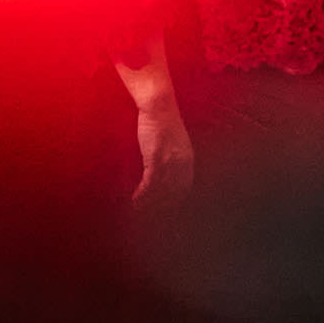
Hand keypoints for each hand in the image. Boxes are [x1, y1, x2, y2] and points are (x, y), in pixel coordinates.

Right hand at [132, 98, 194, 213]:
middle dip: (160, 207)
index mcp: (188, 161)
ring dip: (149, 204)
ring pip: (161, 192)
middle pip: (173, 194)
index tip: (162, 210)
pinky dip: (142, 194)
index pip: (183, 189)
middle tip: (147, 216)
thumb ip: (173, 159)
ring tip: (138, 211)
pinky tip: (135, 199)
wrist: (158, 107)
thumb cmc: (162, 122)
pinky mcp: (157, 158)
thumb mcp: (174, 144)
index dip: (172, 202)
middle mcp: (182, 164)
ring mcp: (170, 162)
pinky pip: (150, 184)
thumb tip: (164, 173)